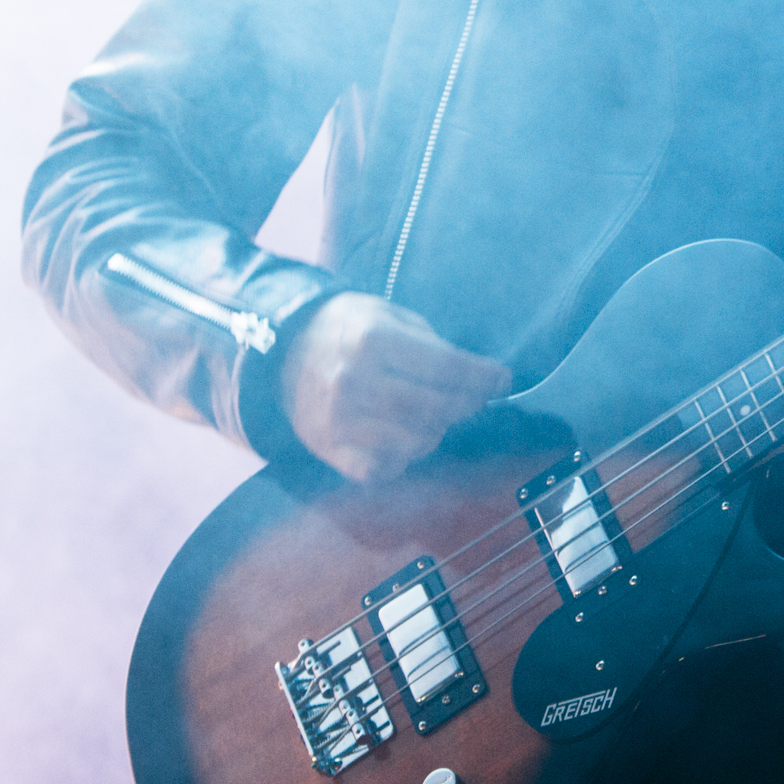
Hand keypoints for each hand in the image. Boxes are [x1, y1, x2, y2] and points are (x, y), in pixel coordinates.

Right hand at [276, 293, 512, 483]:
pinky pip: (381, 469)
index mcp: (373, 339)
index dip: (483, 377)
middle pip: (436, 408)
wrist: (281, 352)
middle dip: (466, 405)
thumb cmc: (347, 330)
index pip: (447, 367)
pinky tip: (401, 438)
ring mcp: (339, 420)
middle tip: (474, 399)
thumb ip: (431, 344)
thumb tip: (479, 377)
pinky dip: (400, 459)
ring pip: (415, 442)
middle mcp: (354, 381)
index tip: (503, 379)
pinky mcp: (329, 449)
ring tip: (433, 415)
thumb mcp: (387, 314)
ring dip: (435, 431)